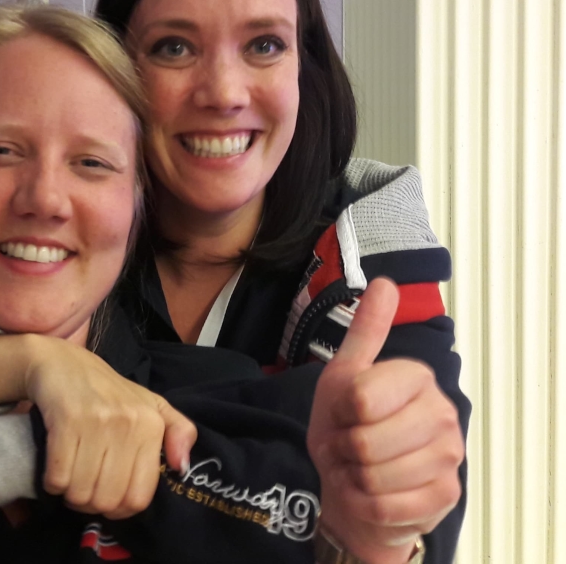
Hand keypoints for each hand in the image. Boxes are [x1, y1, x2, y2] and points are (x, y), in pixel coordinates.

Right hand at [22, 337, 196, 518]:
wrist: (62, 362)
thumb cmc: (107, 391)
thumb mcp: (151, 405)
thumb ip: (178, 432)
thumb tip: (182, 467)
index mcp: (151, 425)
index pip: (139, 497)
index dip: (119, 510)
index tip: (106, 500)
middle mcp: (128, 423)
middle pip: (108, 499)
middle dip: (91, 504)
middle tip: (82, 489)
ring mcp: (97, 421)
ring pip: (81, 492)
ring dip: (70, 494)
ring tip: (69, 479)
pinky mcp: (66, 419)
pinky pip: (58, 475)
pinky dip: (52, 482)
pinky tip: (54, 470)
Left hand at [307, 279, 463, 563]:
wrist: (356, 483)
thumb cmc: (348, 425)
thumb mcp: (345, 374)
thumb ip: (366, 332)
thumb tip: (386, 283)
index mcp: (417, 377)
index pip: (360, 398)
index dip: (339, 411)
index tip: (344, 412)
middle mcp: (442, 414)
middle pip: (365, 440)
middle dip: (344, 447)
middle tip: (348, 444)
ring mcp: (449, 457)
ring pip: (375, 476)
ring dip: (352, 476)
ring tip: (357, 466)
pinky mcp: (445, 497)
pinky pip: (386, 505)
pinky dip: (364, 502)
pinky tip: (369, 492)